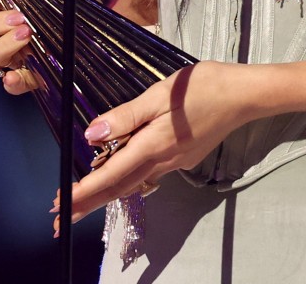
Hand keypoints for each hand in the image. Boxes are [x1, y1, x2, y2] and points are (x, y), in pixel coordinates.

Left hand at [69, 61, 263, 219]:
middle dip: (90, 202)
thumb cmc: (203, 87)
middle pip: (119, 187)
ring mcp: (175, 162)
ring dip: (107, 194)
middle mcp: (162, 160)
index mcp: (153, 144)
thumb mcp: (160, 93)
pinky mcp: (184, 157)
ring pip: (134, 183)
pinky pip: (150, 174)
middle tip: (62, 218)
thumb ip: (126, 116)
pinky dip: (128, 181)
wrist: (243, 96)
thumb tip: (93, 134)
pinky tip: (122, 179)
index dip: (85, 190)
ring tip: (83, 202)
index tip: (62, 203)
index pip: (111, 174)